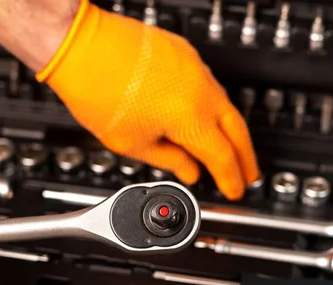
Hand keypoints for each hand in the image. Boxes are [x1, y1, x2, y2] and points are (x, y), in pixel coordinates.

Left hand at [38, 1, 259, 198]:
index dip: (231, 178)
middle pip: (237, 130)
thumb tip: (188, 170)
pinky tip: (208, 118)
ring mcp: (195, 68)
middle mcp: (200, 90)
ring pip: (226, 105)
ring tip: (230, 149)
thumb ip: (168, 160)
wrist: (82, 46)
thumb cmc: (98, 91)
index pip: (222, 157)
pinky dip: (215, 107)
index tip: (234, 190)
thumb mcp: (131, 143)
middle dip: (246, 157)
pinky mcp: (185, 54)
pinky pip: (210, 85)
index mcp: (190, 118)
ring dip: (232, 131)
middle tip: (250, 174)